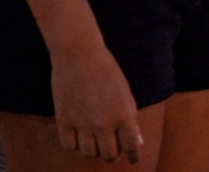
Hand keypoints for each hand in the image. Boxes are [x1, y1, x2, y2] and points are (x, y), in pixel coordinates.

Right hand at [51, 41, 142, 163]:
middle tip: (113, 147)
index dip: (134, 156)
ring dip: (94, 150)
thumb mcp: (126, 92)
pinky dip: (75, 144)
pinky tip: (79, 134)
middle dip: (113, 154)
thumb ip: (131, 118)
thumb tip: (137, 143)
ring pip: (89, 154)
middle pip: (109, 156)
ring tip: (96, 139)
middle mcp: (103, 123)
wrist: (80, 56)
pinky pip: (70, 146)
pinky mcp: (64, 122)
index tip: (134, 160)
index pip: (131, 146)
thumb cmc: (108, 72)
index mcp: (123, 114)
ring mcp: (82, 124)